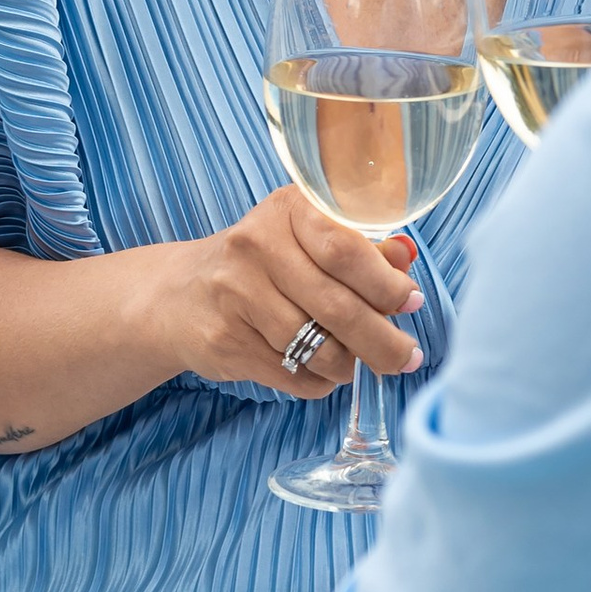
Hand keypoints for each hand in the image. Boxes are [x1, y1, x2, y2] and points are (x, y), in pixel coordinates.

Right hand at [165, 189, 424, 399]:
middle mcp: (256, 245)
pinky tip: (318, 371)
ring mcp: (235, 294)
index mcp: (287, 210)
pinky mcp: (225, 340)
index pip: (345, 250)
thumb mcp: (305, 239)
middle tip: (407, 357)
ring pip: (316, 348)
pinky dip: (317, 381)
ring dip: (347, 365)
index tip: (411, 302)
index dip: (386, 284)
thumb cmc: (262, 264)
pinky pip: (292, 375)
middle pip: (336, 305)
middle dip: (382, 340)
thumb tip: (404, 262)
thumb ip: (357, 248)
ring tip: (353, 362)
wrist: (179, 295)